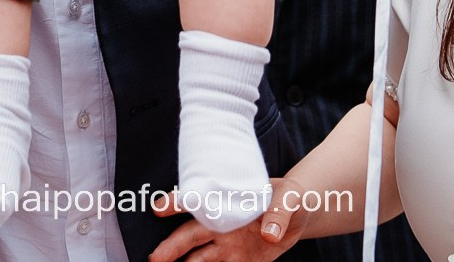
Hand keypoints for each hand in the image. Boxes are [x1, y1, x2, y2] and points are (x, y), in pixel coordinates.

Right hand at [147, 179, 302, 261]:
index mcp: (227, 203)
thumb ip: (279, 213)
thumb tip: (270, 234)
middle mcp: (220, 225)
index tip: (159, 208)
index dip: (177, 203)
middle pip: (190, 236)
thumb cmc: (289, 198)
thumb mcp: (289, 197)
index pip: (198, 201)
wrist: (298, 216)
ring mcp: (226, 246)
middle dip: (171, 246)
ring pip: (197, 258)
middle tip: (155, 258)